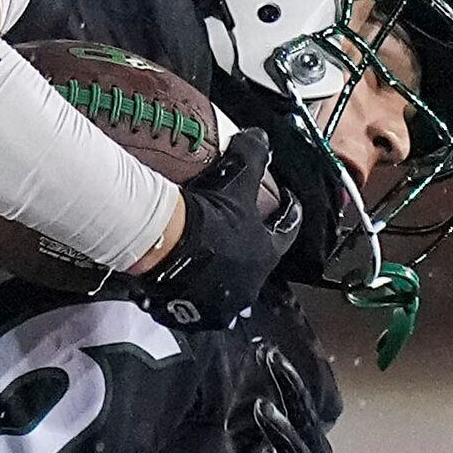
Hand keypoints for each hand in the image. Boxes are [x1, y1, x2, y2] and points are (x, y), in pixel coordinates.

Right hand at [136, 130, 302, 330]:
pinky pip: (197, 303)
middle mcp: (249, 285)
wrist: (164, 247)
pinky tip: (184, 277)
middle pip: (256, 261)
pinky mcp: (192, 315)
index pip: (287, 232)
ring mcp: (221, 305)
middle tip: (240, 227)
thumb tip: (260, 137)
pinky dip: (194, 290)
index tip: (287, 203)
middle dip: (252, 245)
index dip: (288, 213)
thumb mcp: (235, 182)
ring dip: (223, 270)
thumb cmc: (208, 218)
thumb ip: (253, 157)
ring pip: (227, 285)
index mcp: (266, 255)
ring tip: (209, 253)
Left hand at [192, 337, 336, 452]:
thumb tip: (248, 361)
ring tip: (263, 411)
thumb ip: (247, 412)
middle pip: (307, 427)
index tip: (270, 351)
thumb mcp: (241, 450)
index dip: (287, 380)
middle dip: (290, 394)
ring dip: (282, 434)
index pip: (301, 409)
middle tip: (274, 364)